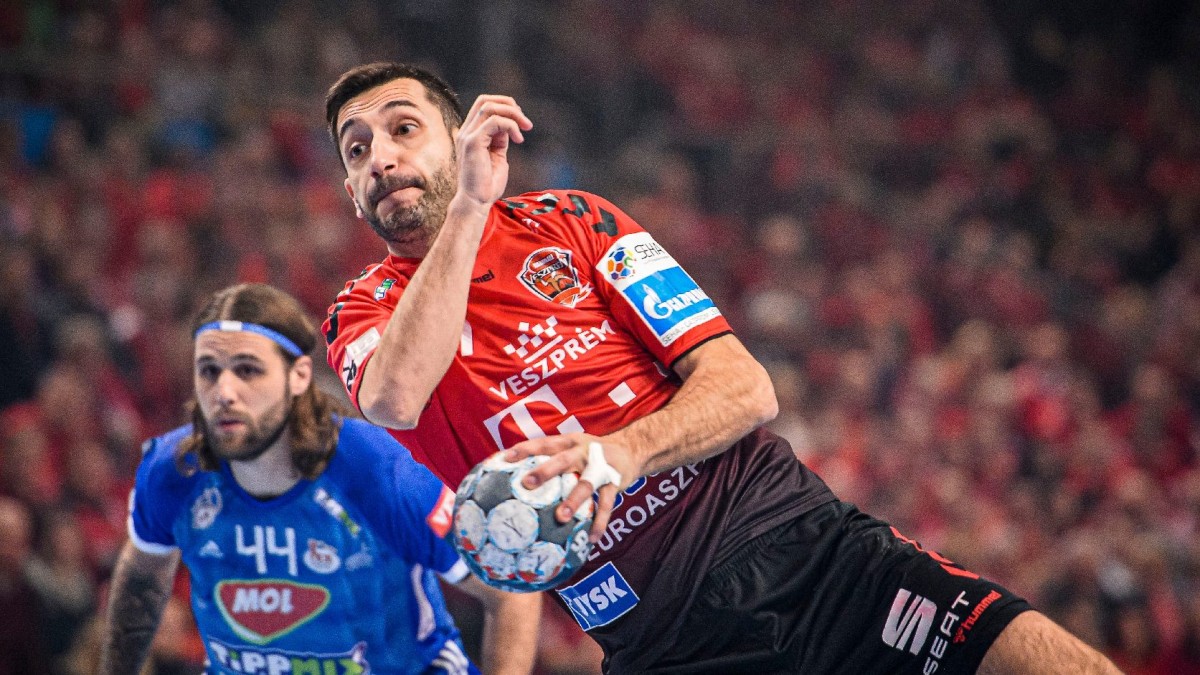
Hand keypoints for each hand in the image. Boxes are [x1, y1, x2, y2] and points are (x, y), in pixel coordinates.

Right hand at [454, 94, 532, 207]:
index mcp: (471, 134)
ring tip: (526, 128)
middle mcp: (466, 131)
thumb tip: (509, 127)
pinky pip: (494, 121)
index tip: (521, 123)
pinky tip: (519, 139)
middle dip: (509, 104)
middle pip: (485, 100)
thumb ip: (500, 140)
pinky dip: (511, 126)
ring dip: (513, 114)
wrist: (476, 202)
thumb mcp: (497, 156)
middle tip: (525, 122)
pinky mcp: (473, 143)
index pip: (484, 105)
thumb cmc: (487, 185)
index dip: (505, 107)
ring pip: (489, 106)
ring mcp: (467, 136)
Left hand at [504, 433, 639, 542]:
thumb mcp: (573, 446)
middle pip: (562, 460)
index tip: (505, 458)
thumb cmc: (591, 453)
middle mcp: (583, 451)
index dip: (525, 449)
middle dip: (545, 471)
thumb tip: (516, 476)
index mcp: (569, 442)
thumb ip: (551, 458)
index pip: (544, 443)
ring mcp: (601, 467)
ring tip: (561, 517)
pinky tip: (592, 539)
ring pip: (586, 484)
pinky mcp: (615, 482)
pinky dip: (599, 522)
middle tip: (527, 484)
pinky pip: (606, 505)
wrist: (632, 450)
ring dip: (574, 500)